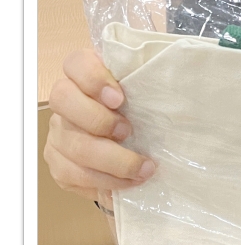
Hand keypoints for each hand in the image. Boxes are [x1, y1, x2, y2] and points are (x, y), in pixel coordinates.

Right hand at [45, 50, 155, 201]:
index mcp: (84, 73)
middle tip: (128, 131)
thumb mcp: (146, 92)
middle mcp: (64, 100)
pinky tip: (129, 182)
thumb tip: (179, 76)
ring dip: (112, 160)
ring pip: (72, 145)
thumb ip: (150, 81)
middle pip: (63, 100)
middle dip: (98, 119)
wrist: (132, 147)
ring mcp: (58, 132)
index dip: (93, 79)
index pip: (75, 63)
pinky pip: (74, 175)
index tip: (120, 98)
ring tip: (143, 168)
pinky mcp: (59, 163)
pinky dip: (106, 181)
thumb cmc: (142, 111)